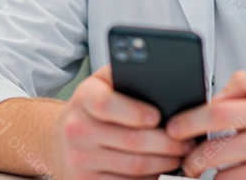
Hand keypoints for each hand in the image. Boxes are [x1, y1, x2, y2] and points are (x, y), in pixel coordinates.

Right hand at [47, 65, 194, 179]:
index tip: (158, 117)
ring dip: (164, 163)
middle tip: (187, 142)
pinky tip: (161, 170)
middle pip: (131, 141)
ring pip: (134, 166)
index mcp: (84, 98)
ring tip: (180, 155)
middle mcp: (78, 129)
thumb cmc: (90, 108)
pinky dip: (149, 179)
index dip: (134, 112)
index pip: (107, 105)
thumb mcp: (102, 83)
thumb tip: (164, 79)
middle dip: (167, 143)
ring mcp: (80, 160)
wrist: (58, 140)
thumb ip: (127, 75)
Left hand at [165, 71, 245, 178]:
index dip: (188, 122)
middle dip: (192, 158)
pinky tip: (229, 178)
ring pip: (223, 177)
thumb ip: (244, 87)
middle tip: (186, 161)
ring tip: (206, 173)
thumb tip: (213, 99)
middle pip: (214, 149)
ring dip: (210, 177)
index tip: (173, 129)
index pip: (216, 112)